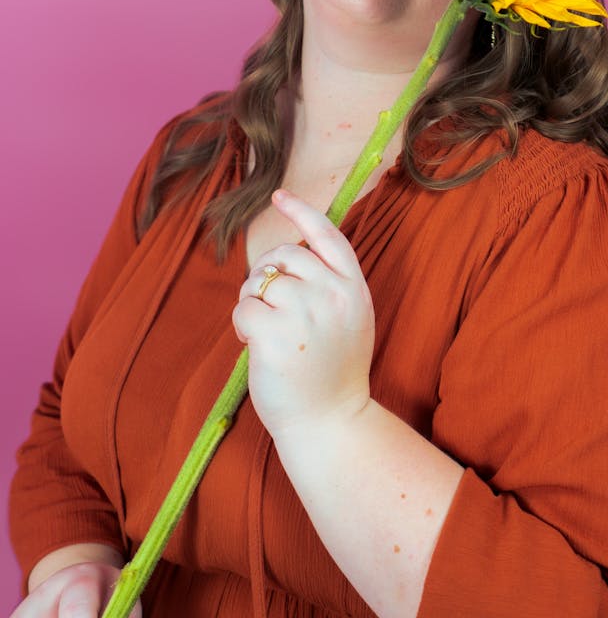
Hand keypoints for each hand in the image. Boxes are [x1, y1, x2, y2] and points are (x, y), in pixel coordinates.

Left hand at [233, 189, 373, 437]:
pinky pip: (243, 308)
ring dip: (252, 303)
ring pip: (259, 282)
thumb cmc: (332, 373)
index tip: (279, 196)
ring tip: (267, 334)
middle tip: (268, 309)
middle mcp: (333, 294)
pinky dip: (242, 326)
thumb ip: (329, 286)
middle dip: (265, 275)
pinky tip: (257, 347)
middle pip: (283, 256)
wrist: (331, 422)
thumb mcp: (349, 320)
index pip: (327, 235)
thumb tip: (286, 257)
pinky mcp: (275, 333)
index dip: (301, 212)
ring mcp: (305, 313)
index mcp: (354, 288)